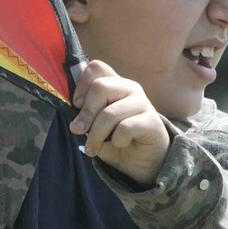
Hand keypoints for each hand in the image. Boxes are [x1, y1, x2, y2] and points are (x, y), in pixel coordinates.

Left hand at [70, 60, 170, 187]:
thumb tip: (75, 122)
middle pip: (100, 87)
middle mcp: (130, 88)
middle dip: (86, 113)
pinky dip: (117, 140)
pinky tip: (120, 144)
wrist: (142, 161)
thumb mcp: (95, 125)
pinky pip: (125, 128)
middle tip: (78, 130)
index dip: (82, 84)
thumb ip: (86, 115)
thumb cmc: (115, 138)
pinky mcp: (152, 121)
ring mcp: (143, 103)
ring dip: (96, 135)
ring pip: (110, 112)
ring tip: (91, 149)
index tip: (76, 104)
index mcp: (114, 83)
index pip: (97, 67)